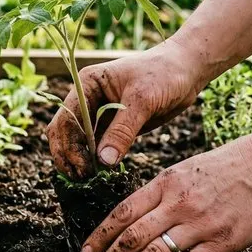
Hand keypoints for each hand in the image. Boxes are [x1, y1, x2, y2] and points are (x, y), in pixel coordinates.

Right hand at [48, 39, 208, 177]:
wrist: (186, 71)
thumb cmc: (163, 74)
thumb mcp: (143, 100)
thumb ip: (122, 130)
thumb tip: (103, 161)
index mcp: (86, 84)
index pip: (67, 119)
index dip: (70, 146)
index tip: (83, 168)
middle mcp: (87, 99)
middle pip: (65, 133)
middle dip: (69, 156)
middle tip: (82, 179)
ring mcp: (99, 113)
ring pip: (78, 142)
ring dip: (80, 161)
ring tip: (89, 181)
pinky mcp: (113, 126)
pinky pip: (97, 147)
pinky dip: (97, 161)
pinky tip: (102, 174)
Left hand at [80, 131, 251, 251]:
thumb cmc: (237, 162)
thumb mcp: (191, 168)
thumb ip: (165, 191)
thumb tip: (140, 216)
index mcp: (168, 181)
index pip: (123, 212)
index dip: (100, 235)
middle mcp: (179, 203)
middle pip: (131, 237)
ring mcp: (201, 224)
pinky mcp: (223, 242)